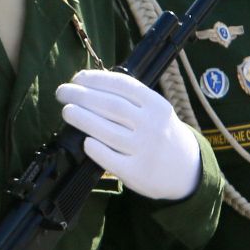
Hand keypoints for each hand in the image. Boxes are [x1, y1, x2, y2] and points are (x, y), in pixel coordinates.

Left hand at [56, 70, 200, 202]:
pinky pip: (110, 158)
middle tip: (62, 92)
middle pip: (111, 106)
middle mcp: (152, 126)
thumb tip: (88, 84)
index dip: (96, 79)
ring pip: (107, 130)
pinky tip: (84, 141)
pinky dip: (94, 148)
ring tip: (66, 111)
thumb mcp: (156, 112)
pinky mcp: (137, 171)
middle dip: (81, 96)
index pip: (123, 86)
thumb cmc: (161, 135)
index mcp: (157, 106)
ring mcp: (145, 149)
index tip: (77, 78)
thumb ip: (131, 100)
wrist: (187, 170)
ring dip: (82, 118)